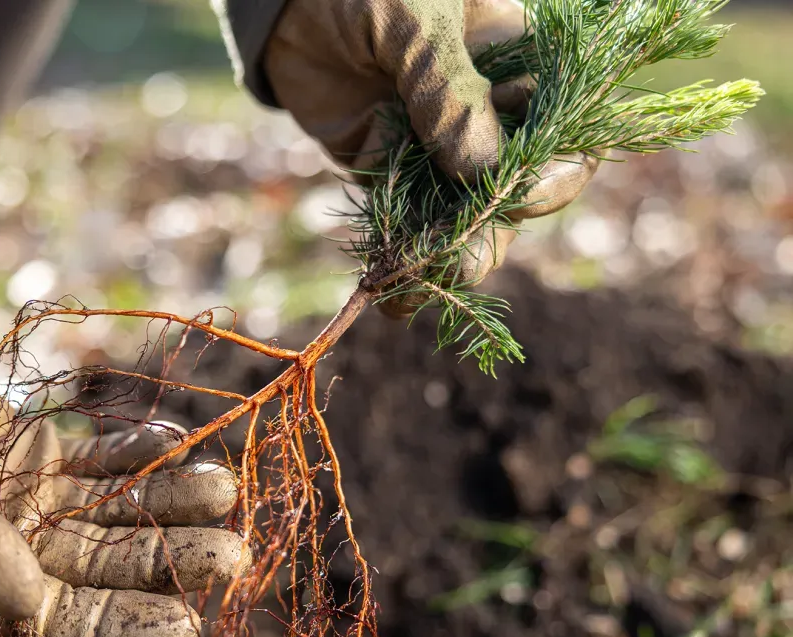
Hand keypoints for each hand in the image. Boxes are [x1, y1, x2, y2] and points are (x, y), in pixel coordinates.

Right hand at [0, 317, 245, 636]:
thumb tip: (30, 603)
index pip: (57, 618)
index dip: (121, 624)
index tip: (188, 624)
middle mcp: (9, 548)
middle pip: (103, 564)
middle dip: (167, 560)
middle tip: (235, 553)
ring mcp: (30, 499)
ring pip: (112, 509)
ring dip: (166, 500)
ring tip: (223, 488)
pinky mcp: (41, 453)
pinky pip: (99, 456)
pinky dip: (135, 449)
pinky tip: (175, 437)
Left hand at [265, 0, 599, 310]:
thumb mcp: (415, 19)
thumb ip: (449, 89)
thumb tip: (483, 171)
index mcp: (516, 66)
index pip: (564, 131)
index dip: (555, 172)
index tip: (519, 194)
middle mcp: (485, 115)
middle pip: (514, 191)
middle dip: (491, 231)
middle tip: (459, 260)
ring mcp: (436, 147)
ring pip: (462, 218)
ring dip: (447, 259)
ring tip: (418, 289)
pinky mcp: (389, 170)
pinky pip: (407, 221)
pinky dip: (402, 258)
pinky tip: (392, 292)